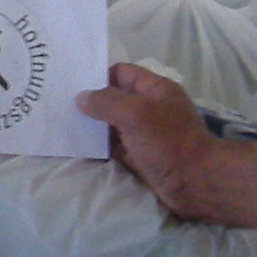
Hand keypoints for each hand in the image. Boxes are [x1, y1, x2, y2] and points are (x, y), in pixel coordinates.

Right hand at [79, 60, 224, 218]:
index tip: (71, 84)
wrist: (196, 183)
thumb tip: (81, 98)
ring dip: (93, 126)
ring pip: (113, 124)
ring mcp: (146, 134)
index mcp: (155, 89)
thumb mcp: (136, 114)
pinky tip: (79, 146)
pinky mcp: (141, 157)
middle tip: (60, 104)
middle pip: (115, 98)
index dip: (98, 76)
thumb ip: (106, 102)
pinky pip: (115, 147)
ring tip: (64, 124)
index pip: (122, 73)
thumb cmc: (168, 141)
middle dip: (92, 102)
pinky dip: (100, 146)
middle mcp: (150, 108)